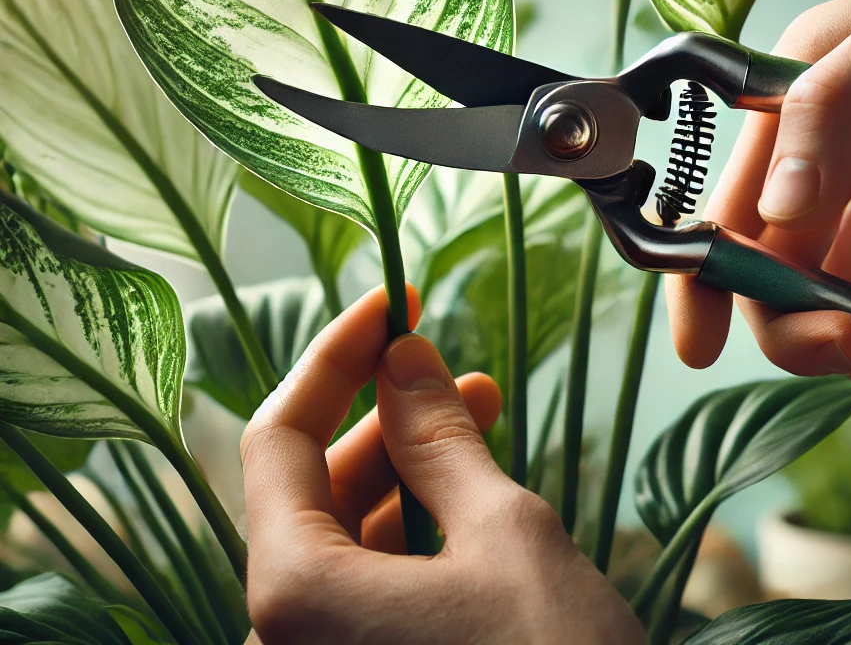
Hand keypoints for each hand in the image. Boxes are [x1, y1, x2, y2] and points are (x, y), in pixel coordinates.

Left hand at [241, 284, 643, 644]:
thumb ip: (437, 439)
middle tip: (447, 360)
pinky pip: (372, 584)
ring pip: (346, 536)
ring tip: (478, 410)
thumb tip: (401, 356)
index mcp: (293, 598)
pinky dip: (417, 526)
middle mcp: (284, 641)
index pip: (280, 436)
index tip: (393, 305)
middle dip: (384, 413)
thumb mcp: (504, 534)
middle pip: (311, 487)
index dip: (335, 357)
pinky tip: (471, 489)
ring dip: (408, 466)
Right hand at [667, 0, 850, 417]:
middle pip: (781, 270)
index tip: (702, 345)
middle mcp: (831, 160)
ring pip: (849, 299)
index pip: (729, 202)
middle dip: (800, 326)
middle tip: (850, 347)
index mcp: (794, 109)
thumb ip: (837, 103)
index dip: (703, 275)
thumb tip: (776, 211)